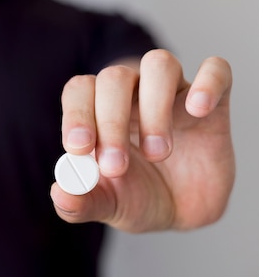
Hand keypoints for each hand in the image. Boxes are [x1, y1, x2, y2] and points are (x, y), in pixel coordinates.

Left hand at [51, 49, 233, 231]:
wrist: (181, 212)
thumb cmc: (136, 197)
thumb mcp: (106, 205)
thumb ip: (79, 202)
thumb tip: (60, 193)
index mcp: (97, 111)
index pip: (79, 91)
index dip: (76, 114)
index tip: (79, 149)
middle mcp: (132, 94)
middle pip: (114, 78)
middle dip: (110, 122)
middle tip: (116, 167)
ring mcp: (173, 93)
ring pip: (159, 64)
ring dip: (153, 107)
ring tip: (158, 152)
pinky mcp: (213, 102)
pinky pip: (216, 70)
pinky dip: (207, 83)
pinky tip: (198, 111)